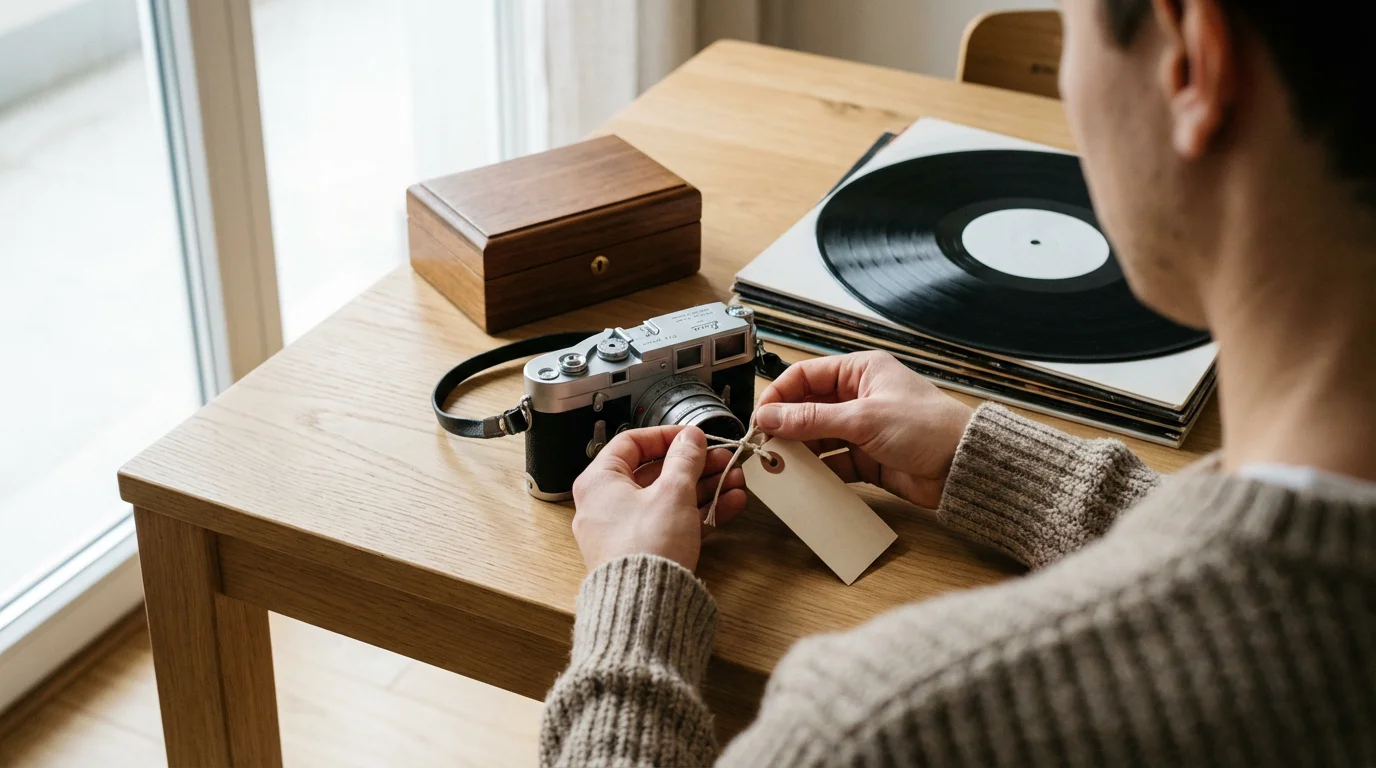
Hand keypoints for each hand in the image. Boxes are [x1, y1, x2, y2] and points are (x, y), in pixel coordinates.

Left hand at [571, 425, 747, 571]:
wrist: (644, 607)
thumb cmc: (645, 547)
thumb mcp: (673, 492)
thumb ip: (686, 460)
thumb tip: (691, 438)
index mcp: (600, 482)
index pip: (631, 443)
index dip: (666, 436)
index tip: (693, 437)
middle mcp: (606, 505)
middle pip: (655, 473)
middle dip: (696, 465)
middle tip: (724, 459)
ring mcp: (625, 531)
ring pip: (668, 499)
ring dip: (704, 487)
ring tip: (736, 481)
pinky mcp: (643, 552)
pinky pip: (671, 523)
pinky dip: (698, 512)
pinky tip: (729, 504)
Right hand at [755, 351, 973, 508]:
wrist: (964, 467)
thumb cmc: (928, 428)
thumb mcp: (864, 418)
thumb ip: (813, 419)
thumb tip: (771, 417)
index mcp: (860, 372)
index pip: (805, 376)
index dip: (780, 395)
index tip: (761, 417)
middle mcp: (858, 397)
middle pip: (807, 408)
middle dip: (785, 427)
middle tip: (764, 446)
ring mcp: (861, 429)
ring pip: (816, 438)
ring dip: (799, 451)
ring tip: (779, 465)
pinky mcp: (866, 459)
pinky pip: (831, 463)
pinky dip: (817, 472)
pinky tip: (804, 481)